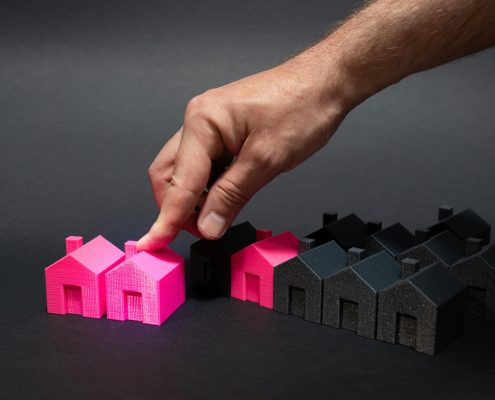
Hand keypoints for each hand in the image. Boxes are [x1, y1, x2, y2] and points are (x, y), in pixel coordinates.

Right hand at [137, 56, 350, 250]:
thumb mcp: (266, 159)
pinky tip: (226, 198)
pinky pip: (206, 166)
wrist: (324, 84)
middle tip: (203, 231)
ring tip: (220, 216)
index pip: (178, 181)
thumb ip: (232, 195)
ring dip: (196, 199)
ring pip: (187, 172)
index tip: (155, 242)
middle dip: (178, 208)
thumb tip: (208, 225)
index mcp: (203, 122)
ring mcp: (211, 126)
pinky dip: (211, 187)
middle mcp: (200, 121)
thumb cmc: (302, 106)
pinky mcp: (224, 133)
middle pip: (170, 175)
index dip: (168, 218)